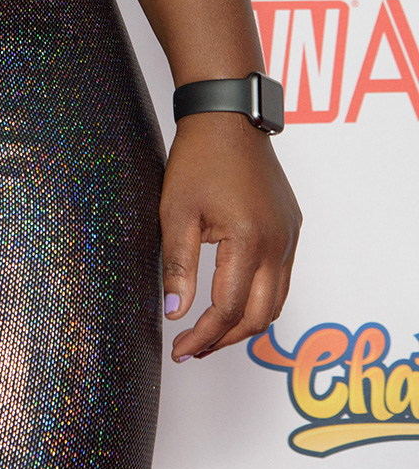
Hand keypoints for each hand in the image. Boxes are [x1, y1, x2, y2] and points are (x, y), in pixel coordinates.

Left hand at [159, 111, 300, 361]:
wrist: (228, 118)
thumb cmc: (199, 159)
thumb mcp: (176, 212)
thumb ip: (178, 266)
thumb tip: (175, 313)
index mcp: (248, 241)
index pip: (227, 310)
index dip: (202, 336)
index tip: (180, 350)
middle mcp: (277, 244)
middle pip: (259, 317)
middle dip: (226, 340)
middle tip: (194, 349)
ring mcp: (289, 236)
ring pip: (276, 302)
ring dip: (245, 323)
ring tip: (211, 332)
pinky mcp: (292, 228)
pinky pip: (282, 278)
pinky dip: (260, 298)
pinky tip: (234, 298)